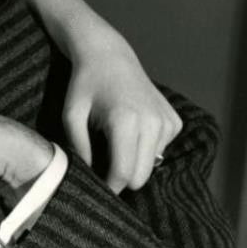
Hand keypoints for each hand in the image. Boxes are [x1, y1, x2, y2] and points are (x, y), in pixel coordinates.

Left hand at [63, 34, 181, 192]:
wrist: (109, 55)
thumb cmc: (85, 85)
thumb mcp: (71, 115)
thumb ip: (78, 147)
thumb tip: (90, 176)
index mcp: (126, 121)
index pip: (124, 172)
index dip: (110, 187)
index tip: (98, 191)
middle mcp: (153, 122)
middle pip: (141, 176)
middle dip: (122, 178)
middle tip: (102, 167)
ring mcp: (168, 122)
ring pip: (152, 166)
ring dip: (133, 161)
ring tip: (115, 139)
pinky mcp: (175, 122)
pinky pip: (160, 151)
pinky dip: (145, 148)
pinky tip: (131, 128)